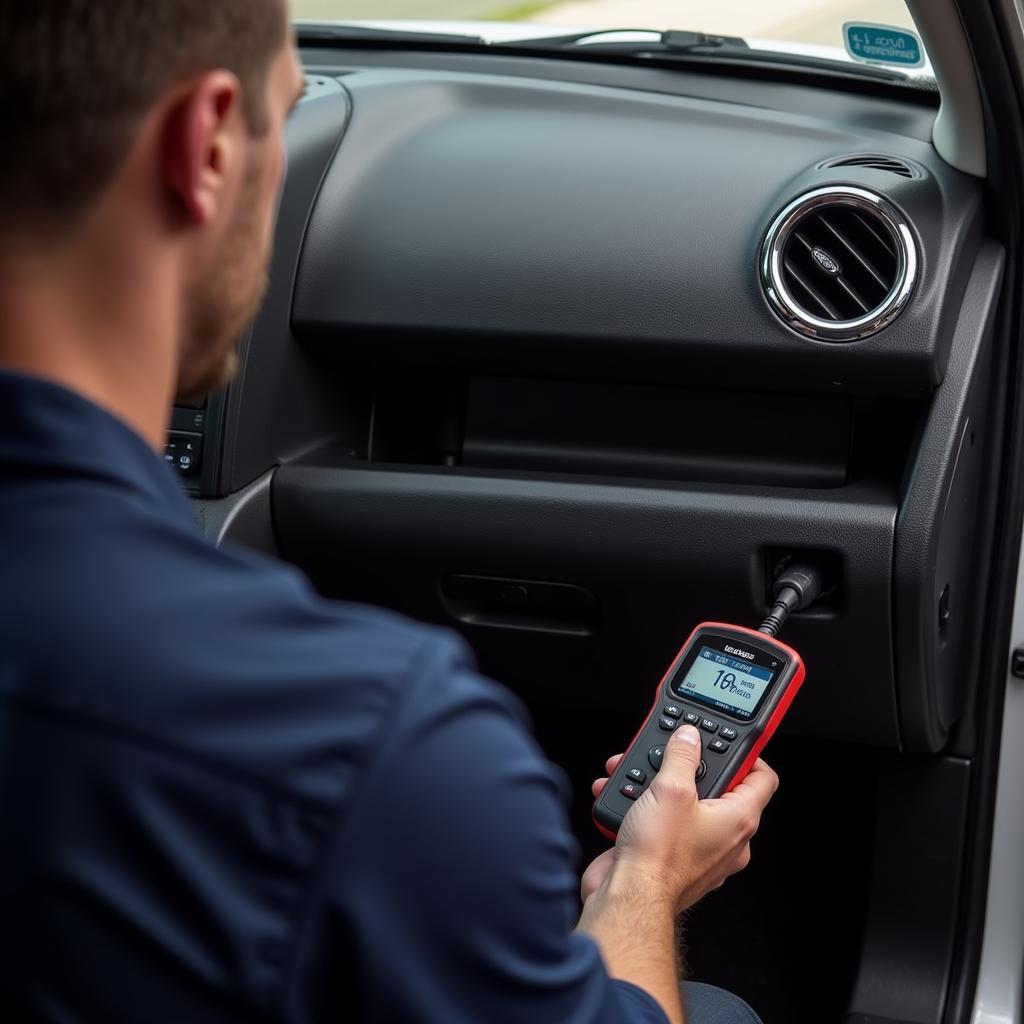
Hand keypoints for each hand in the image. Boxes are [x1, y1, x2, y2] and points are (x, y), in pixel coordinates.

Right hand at [584, 727, 777, 912]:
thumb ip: (682, 756)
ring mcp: (701, 851)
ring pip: (684, 804)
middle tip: (668, 756)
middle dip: (684, 768)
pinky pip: (664, 824)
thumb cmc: (658, 856)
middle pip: (717, 788)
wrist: (628, 897)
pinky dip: (644, 809)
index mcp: (739, 820)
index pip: (762, 778)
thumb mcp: (670, 789)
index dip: (749, 754)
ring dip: (655, 787)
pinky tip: (623, 802)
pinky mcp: (673, 859)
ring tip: (635, 779)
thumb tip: (688, 737)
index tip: (727, 741)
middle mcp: (726, 838)